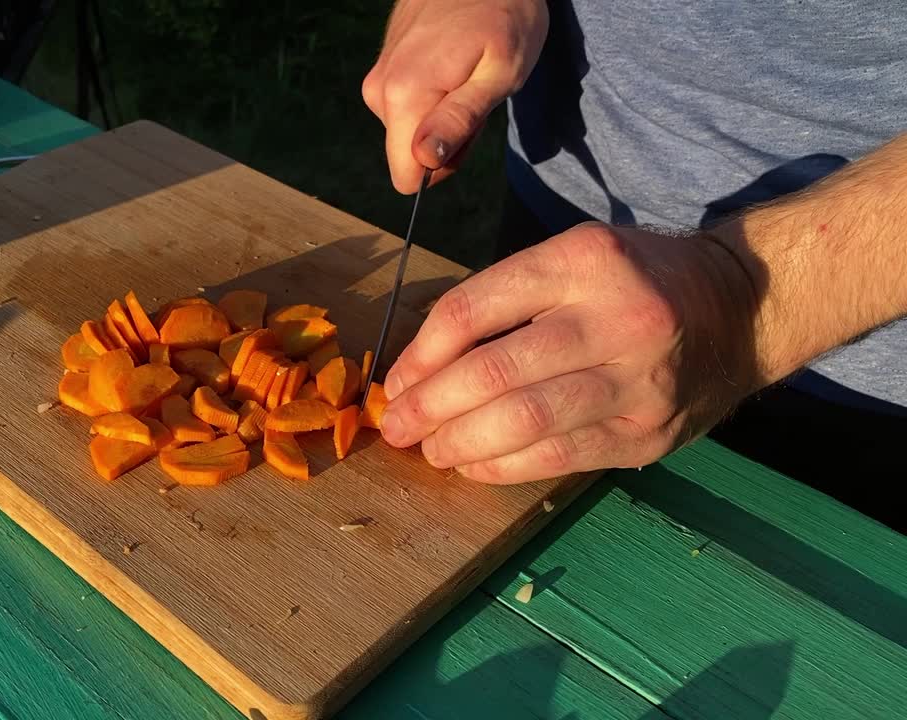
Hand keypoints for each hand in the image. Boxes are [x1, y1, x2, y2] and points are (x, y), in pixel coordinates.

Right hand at [362, 0, 547, 192]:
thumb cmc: (506, 16)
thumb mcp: (500, 75)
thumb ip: (460, 121)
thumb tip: (425, 160)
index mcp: (405, 96)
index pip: (406, 176)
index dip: (444, 164)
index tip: (470, 131)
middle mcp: (379, 90)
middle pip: (408, 153)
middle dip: (445, 138)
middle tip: (476, 96)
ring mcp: (378, 76)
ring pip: (407, 130)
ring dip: (441, 115)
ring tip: (466, 74)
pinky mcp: (383, 66)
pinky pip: (403, 105)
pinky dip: (432, 94)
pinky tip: (452, 63)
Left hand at [379, 222, 763, 482]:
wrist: (745, 308)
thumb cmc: (636, 281)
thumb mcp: (574, 259)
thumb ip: (504, 302)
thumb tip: (420, 368)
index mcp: (582, 261)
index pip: (473, 310)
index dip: (421, 354)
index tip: (396, 380)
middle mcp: (616, 317)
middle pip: (492, 373)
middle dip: (429, 406)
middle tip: (397, 426)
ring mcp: (639, 380)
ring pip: (525, 422)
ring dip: (460, 443)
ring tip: (431, 449)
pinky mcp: (649, 432)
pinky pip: (559, 458)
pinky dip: (503, 467)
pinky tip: (474, 465)